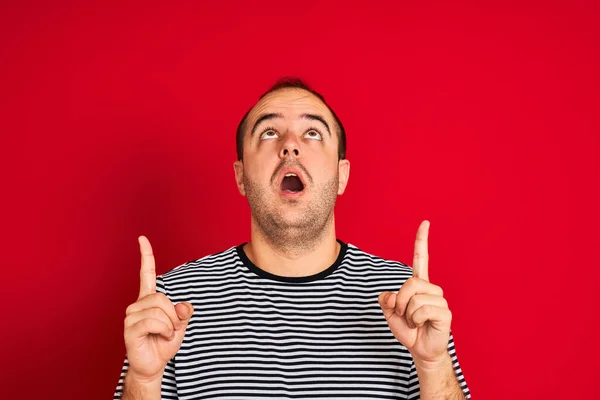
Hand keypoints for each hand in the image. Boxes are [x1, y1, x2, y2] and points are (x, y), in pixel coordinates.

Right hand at [123, 236, 193, 381]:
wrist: (153, 365)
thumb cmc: (164, 343)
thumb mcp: (181, 325)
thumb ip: (184, 312)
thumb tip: (184, 305)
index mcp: (149, 299)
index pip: (147, 273)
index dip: (146, 256)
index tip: (142, 238)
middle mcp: (137, 304)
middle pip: (161, 297)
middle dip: (174, 315)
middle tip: (172, 328)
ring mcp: (131, 316)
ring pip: (158, 310)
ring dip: (169, 325)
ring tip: (164, 334)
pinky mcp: (129, 329)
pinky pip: (153, 322)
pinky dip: (164, 330)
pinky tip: (160, 337)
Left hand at [378, 221, 451, 366]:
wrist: (420, 349)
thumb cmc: (408, 329)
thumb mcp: (389, 312)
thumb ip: (385, 300)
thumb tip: (390, 295)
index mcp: (419, 284)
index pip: (421, 258)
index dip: (422, 240)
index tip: (425, 223)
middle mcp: (431, 289)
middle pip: (409, 283)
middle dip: (399, 301)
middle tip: (403, 314)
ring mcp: (440, 300)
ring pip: (414, 299)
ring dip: (407, 314)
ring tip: (414, 322)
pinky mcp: (445, 312)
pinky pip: (422, 310)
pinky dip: (415, 320)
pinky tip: (422, 325)